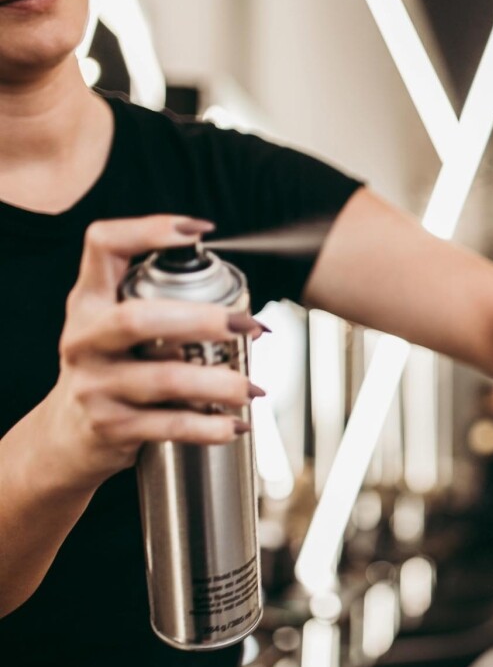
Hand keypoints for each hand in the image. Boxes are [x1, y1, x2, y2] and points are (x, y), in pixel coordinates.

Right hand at [37, 215, 264, 492]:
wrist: (66, 435)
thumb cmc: (110, 370)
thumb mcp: (116, 330)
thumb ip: (164, 310)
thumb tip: (245, 315)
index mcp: (89, 302)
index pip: (103, 246)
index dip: (148, 230)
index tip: (196, 231)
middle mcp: (85, 338)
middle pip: (139, 318)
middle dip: (202, 320)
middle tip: (247, 325)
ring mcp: (94, 384)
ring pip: (164, 378)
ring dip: (220, 383)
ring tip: (252, 388)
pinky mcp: (110, 426)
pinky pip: (169, 424)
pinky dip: (209, 426)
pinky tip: (234, 425)